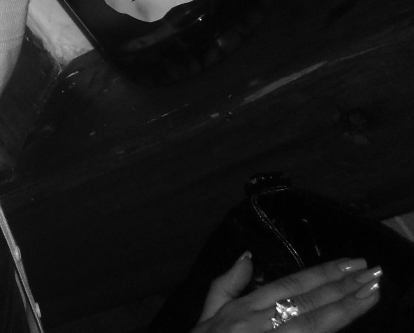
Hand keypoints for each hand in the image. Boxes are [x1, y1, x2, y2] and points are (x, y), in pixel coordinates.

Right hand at [190, 254, 380, 332]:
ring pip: (314, 324)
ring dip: (345, 309)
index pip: (290, 285)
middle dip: (342, 287)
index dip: (322, 273)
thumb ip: (226, 284)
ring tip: (371, 294)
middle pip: (307, 302)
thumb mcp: (208, 314)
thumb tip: (247, 256)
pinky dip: (328, 331)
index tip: (351, 263)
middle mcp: (257, 322)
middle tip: (372, 273)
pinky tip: (348, 322)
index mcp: (243, 308)